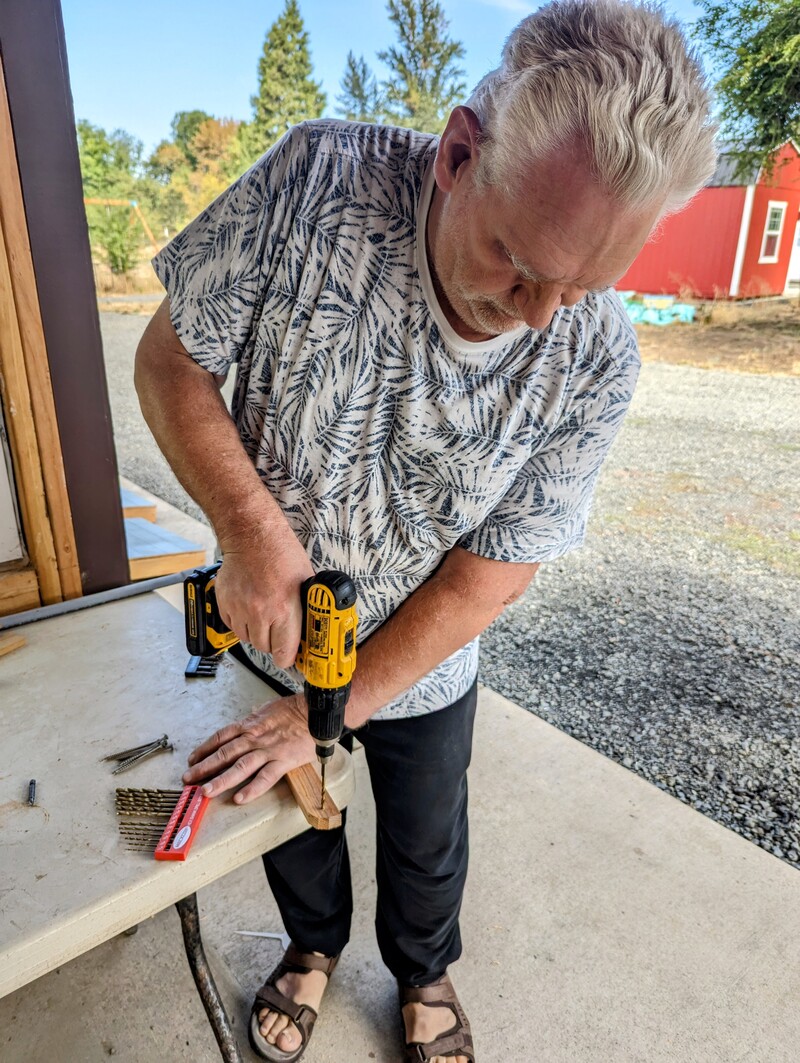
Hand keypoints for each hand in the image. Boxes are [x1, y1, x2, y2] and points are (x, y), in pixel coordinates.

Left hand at [183, 694, 314, 803]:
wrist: (315, 712)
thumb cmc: (294, 710)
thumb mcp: (268, 709)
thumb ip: (255, 719)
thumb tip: (245, 723)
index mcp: (250, 725)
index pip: (220, 737)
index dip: (204, 749)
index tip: (192, 760)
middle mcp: (254, 738)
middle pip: (224, 753)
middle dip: (204, 767)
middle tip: (188, 779)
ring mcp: (268, 750)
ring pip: (240, 767)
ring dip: (221, 780)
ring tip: (206, 791)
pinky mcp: (283, 761)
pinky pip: (265, 777)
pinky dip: (252, 789)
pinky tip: (240, 798)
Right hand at [214, 527, 313, 667]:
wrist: (251, 536)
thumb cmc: (281, 553)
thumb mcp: (305, 581)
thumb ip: (304, 609)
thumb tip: (308, 628)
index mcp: (285, 609)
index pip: (284, 654)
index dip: (289, 657)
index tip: (291, 656)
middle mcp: (260, 612)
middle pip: (265, 648)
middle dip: (273, 643)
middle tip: (279, 630)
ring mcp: (240, 609)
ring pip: (248, 638)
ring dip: (256, 632)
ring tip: (264, 614)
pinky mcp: (225, 603)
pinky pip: (233, 626)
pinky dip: (241, 622)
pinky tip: (249, 607)